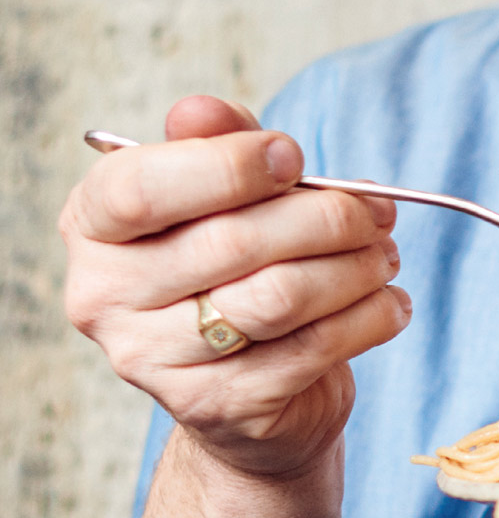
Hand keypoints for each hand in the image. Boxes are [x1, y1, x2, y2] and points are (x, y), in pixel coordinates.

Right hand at [60, 95, 409, 487]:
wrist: (240, 393)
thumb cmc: (231, 268)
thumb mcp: (219, 192)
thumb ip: (216, 143)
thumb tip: (200, 110)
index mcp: (91, 229)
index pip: (140, 189)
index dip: (228, 166)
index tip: (295, 157)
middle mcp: (104, 298)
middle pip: (231, 242)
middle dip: (326, 217)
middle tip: (377, 211)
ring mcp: (154, 362)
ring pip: (279, 297)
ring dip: (354, 268)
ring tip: (384, 255)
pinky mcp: (218, 407)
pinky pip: (310, 351)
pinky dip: (367, 318)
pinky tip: (388, 303)